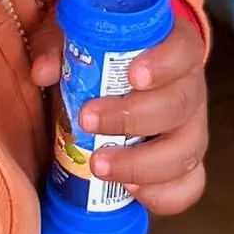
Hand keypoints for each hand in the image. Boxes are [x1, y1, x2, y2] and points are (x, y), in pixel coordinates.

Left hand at [32, 3, 208, 218]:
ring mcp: (191, 130)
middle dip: (134, 118)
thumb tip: (43, 72)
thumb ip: (58, 47)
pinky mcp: (184, 166)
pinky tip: (128, 191)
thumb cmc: (102, 56)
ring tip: (98, 165)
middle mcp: (190, 89)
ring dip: (142, 163)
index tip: (132, 76)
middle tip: (87, 121)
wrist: (118, 84)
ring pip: (186, 151)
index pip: (185, 50)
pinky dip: (162, 194)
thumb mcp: (77, 39)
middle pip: (181, 105)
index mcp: (174, 49)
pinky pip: (188, 186)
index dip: (164, 64)